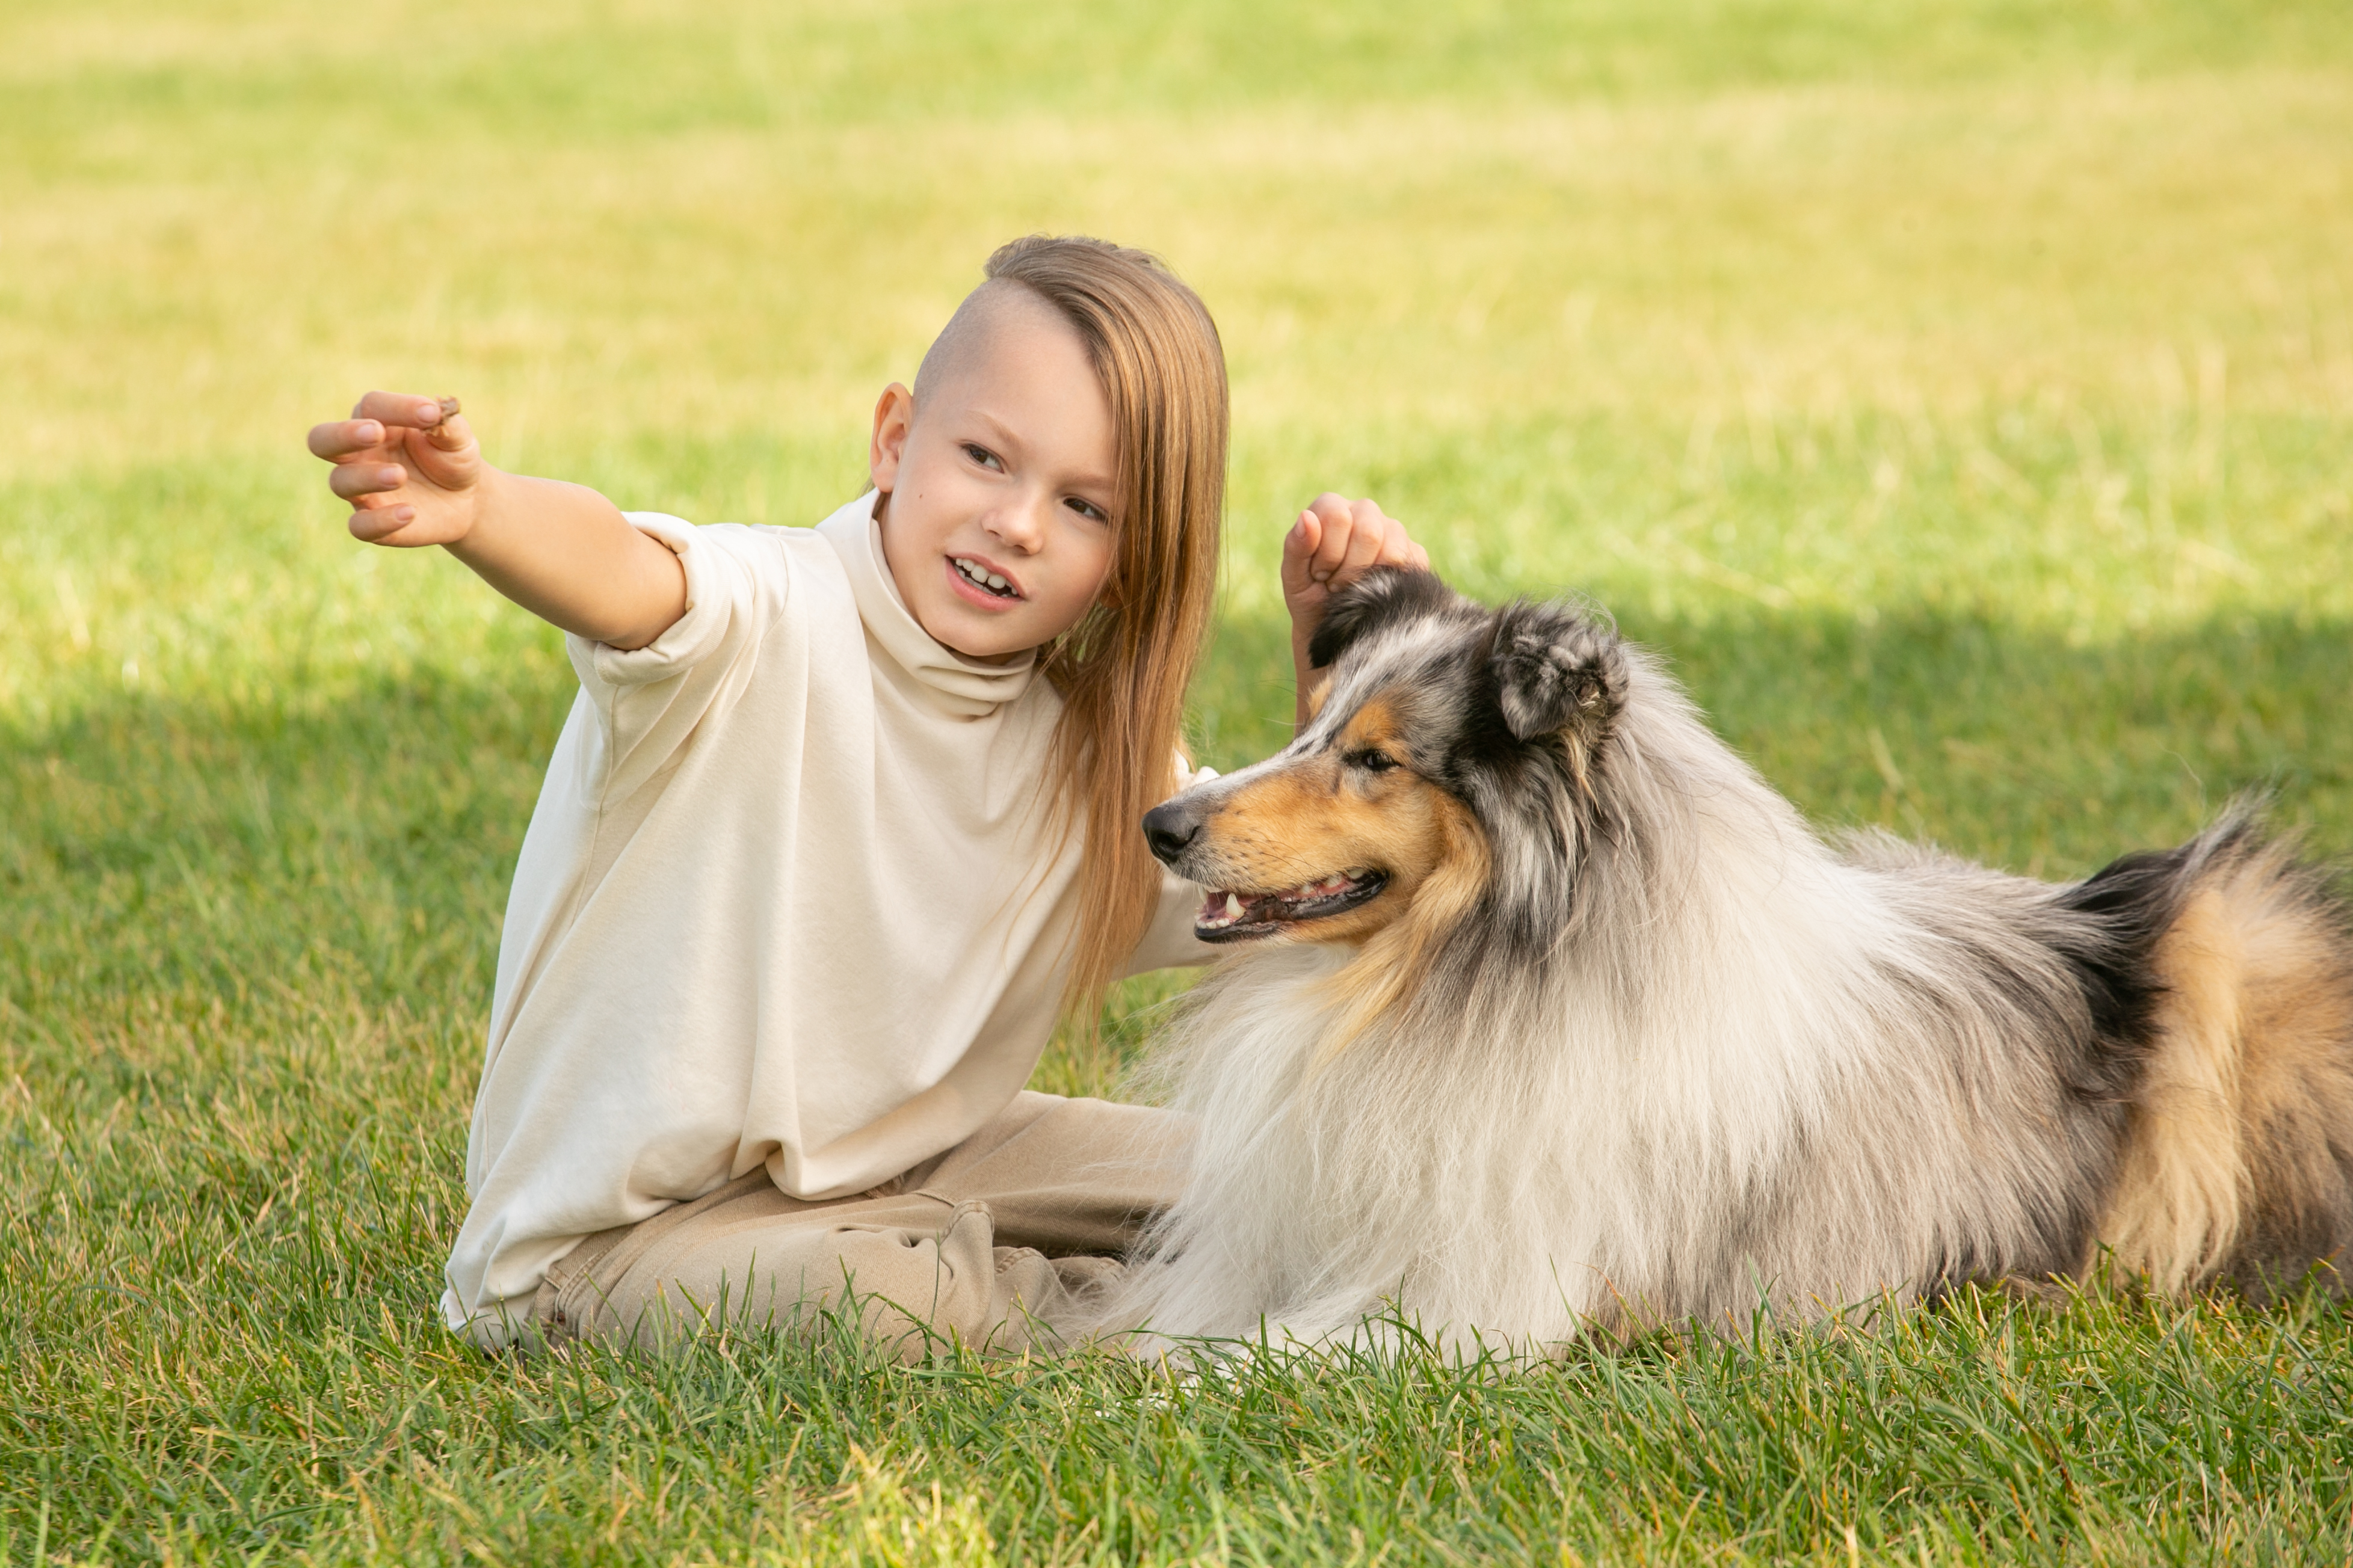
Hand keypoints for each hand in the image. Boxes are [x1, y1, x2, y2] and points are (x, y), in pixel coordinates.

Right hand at [306, 390, 483, 546]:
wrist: (467, 499)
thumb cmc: (452, 459)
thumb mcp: (458, 439)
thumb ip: (448, 425)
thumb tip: (436, 413)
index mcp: (376, 422)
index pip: (371, 406)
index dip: (398, 407)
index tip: (431, 414)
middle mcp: (359, 454)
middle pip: (322, 440)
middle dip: (344, 435)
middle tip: (376, 433)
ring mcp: (362, 490)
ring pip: (340, 482)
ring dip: (368, 476)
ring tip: (400, 475)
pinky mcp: (373, 522)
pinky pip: (360, 526)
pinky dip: (379, 521)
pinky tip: (409, 512)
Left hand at [1281, 493, 1429, 655]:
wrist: (1334, 628)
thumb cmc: (1309, 599)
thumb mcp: (1293, 578)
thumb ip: (1296, 547)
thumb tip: (1307, 517)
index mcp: (1332, 508)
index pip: (1338, 517)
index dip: (1328, 553)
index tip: (1318, 573)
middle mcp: (1364, 511)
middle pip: (1368, 531)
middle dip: (1348, 569)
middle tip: (1336, 584)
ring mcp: (1392, 530)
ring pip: (1392, 548)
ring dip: (1369, 579)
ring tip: (1353, 589)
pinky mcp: (1413, 553)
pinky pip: (1410, 563)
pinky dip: (1390, 584)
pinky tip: (1376, 591)